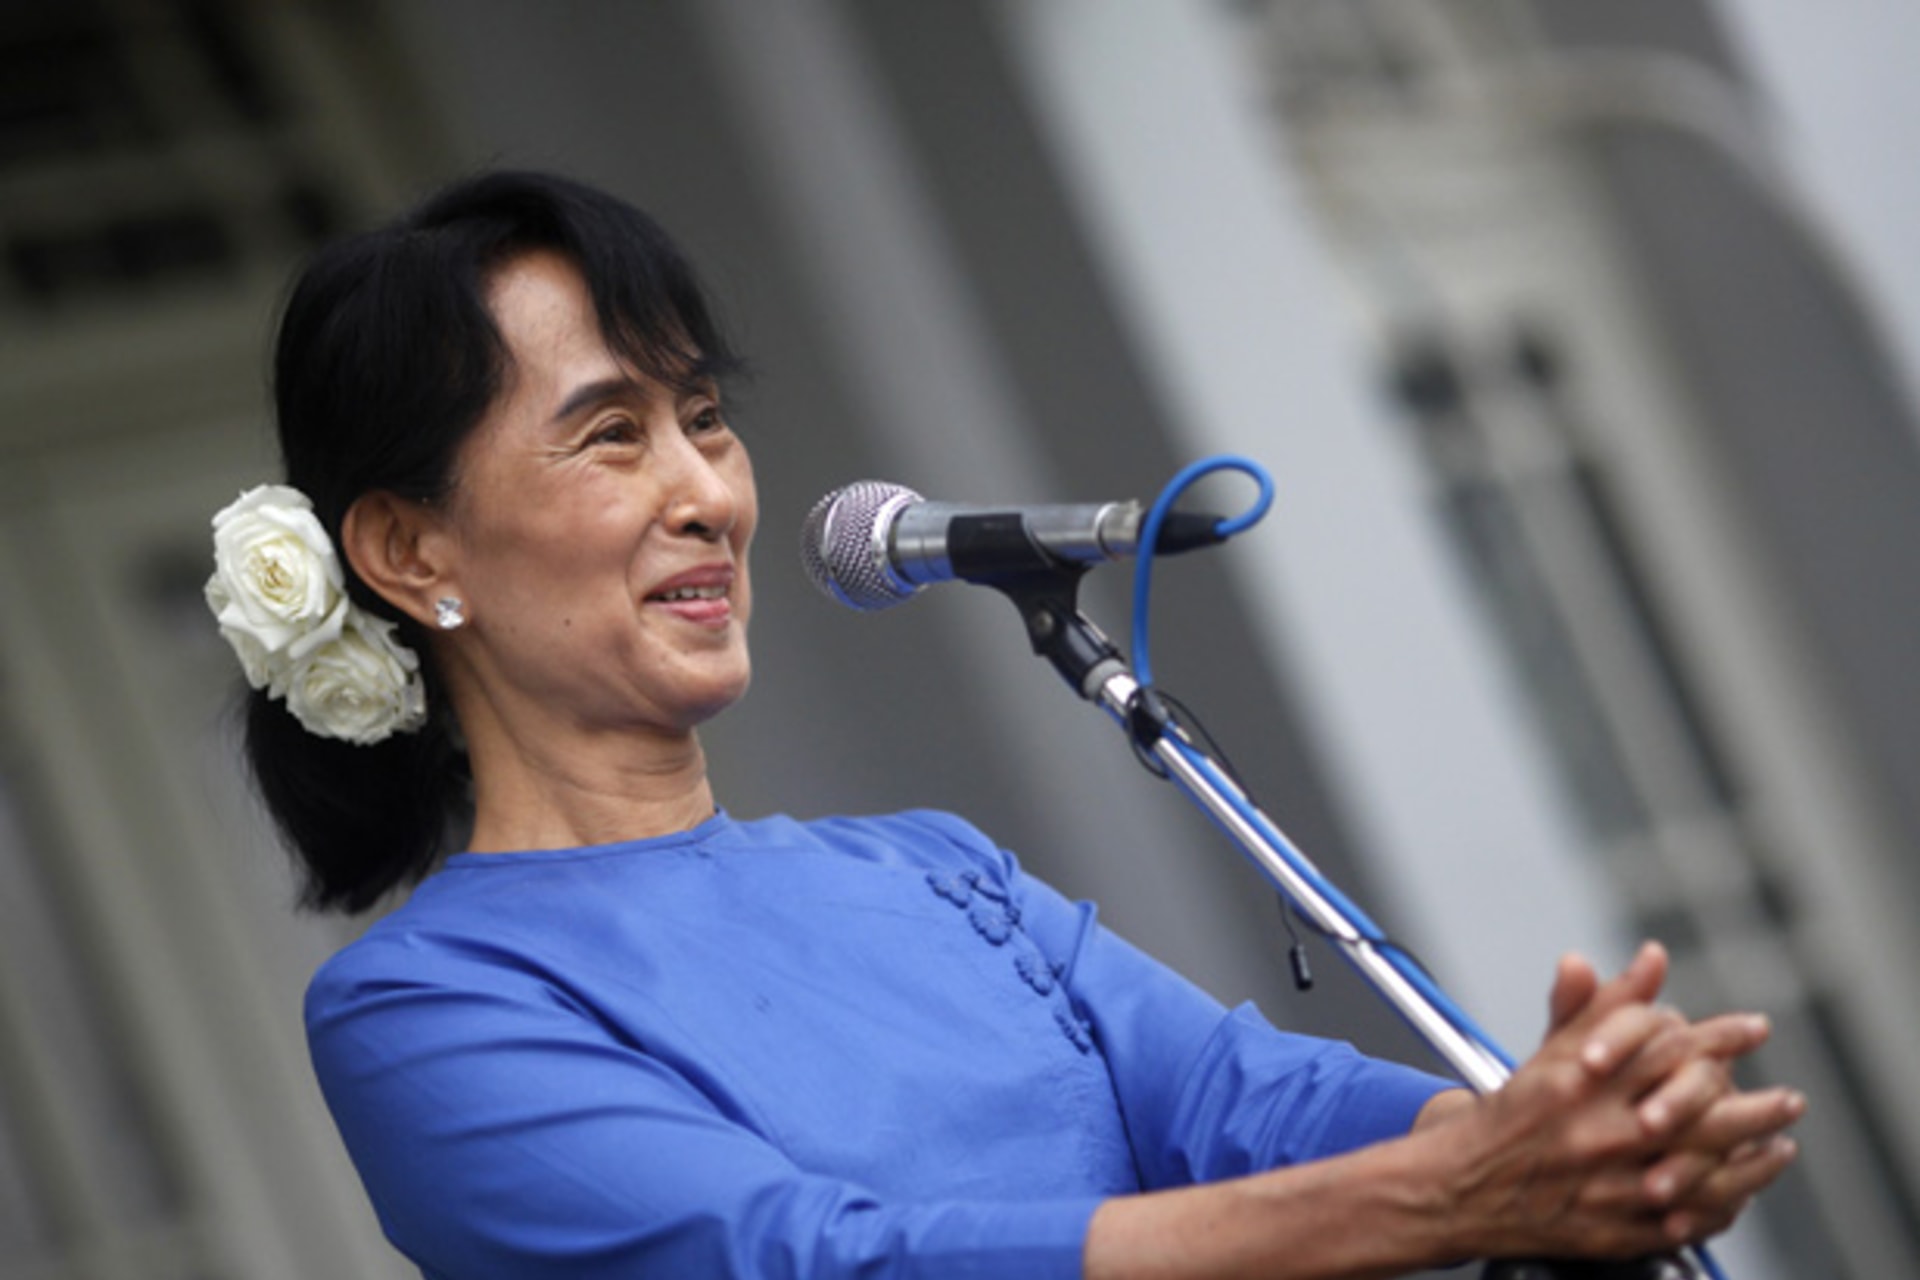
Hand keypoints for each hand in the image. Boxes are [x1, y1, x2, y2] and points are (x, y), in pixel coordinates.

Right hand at [1421, 943, 1802, 1260]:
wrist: (1459, 1186)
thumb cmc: (1515, 1112)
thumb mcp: (1552, 1050)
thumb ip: (1606, 1004)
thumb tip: (1652, 957)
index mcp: (1581, 1082)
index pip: (1667, 1048)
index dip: (1720, 1036)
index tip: (1754, 1028)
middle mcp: (1596, 1133)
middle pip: (1697, 1115)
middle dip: (1755, 1107)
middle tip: (1790, 1100)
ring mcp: (1606, 1188)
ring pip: (1701, 1176)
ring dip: (1751, 1163)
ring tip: (1778, 1146)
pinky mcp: (1612, 1233)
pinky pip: (1684, 1224)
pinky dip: (1721, 1210)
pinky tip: (1740, 1192)